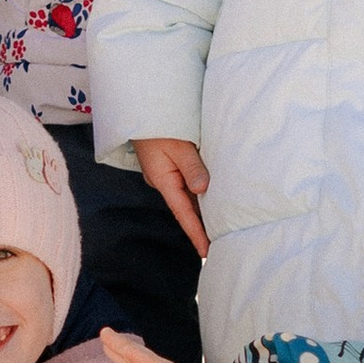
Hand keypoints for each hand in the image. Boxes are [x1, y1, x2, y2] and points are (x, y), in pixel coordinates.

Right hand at [131, 136, 210, 254]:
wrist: (142, 110)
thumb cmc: (160, 126)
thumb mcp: (179, 146)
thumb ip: (193, 168)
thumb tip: (203, 189)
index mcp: (163, 180)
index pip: (183, 213)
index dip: (196, 233)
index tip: (206, 252)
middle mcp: (164, 181)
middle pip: (186, 208)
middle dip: (202, 226)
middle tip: (221, 244)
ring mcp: (166, 174)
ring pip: (188, 196)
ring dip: (202, 210)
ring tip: (220, 227)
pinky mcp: (170, 166)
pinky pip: (187, 184)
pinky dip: (199, 194)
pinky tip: (212, 199)